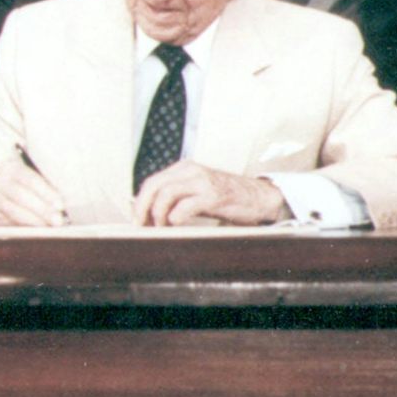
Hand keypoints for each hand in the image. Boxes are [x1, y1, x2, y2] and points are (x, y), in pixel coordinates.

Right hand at [0, 154, 67, 227]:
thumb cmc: (19, 185)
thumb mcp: (26, 178)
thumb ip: (42, 185)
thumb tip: (61, 203)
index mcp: (12, 168)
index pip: (31, 180)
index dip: (46, 193)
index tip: (59, 205)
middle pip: (21, 196)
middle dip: (41, 209)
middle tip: (57, 220)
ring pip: (14, 211)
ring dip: (34, 221)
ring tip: (48, 227)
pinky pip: (8, 222)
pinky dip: (24, 227)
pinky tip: (36, 231)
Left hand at [133, 161, 287, 227]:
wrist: (258, 197)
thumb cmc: (226, 198)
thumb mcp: (197, 191)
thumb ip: (176, 196)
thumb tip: (148, 212)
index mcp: (185, 168)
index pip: (152, 182)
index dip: (140, 202)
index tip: (137, 220)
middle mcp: (192, 171)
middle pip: (154, 186)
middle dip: (143, 208)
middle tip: (142, 226)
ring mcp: (203, 182)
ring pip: (166, 194)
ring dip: (158, 215)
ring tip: (161, 228)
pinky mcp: (214, 196)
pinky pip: (185, 206)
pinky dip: (175, 218)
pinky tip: (177, 225)